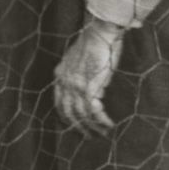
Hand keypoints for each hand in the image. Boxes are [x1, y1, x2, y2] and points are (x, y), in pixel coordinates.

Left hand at [54, 17, 124, 133]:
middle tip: (89, 136)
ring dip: (93, 127)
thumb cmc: (93, 42)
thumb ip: (76, 72)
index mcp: (60, 75)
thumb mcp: (77, 58)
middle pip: (68, 113)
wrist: (100, 33)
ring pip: (81, 115)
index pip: (59, 103)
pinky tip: (109, 124)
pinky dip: (102, 121)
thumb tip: (83, 84)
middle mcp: (65, 83)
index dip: (67, 118)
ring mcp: (76, 86)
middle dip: (79, 128)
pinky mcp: (89, 88)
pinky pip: (94, 112)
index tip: (75, 127)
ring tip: (102, 133)